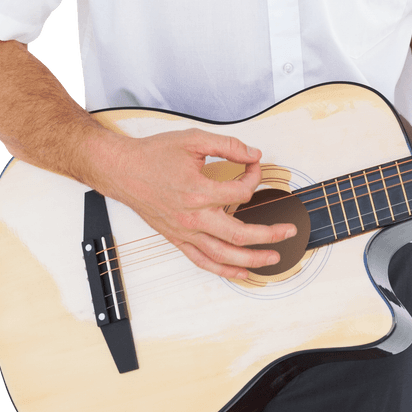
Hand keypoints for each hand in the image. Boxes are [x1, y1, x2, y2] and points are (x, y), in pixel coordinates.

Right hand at [102, 128, 296, 279]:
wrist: (122, 170)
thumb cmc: (154, 155)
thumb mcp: (194, 140)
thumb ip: (228, 146)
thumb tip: (254, 154)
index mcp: (199, 191)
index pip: (242, 192)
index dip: (254, 176)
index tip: (255, 165)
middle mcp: (193, 217)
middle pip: (240, 233)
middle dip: (269, 233)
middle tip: (290, 230)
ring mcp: (184, 232)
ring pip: (223, 254)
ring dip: (251, 259)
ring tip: (274, 258)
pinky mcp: (176, 238)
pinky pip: (202, 260)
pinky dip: (223, 269)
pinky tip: (240, 271)